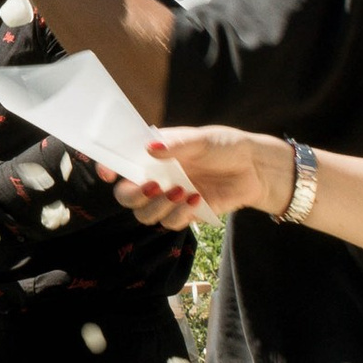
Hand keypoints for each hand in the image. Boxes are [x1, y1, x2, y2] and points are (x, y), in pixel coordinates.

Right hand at [103, 126, 288, 228]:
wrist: (254, 168)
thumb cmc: (224, 146)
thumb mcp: (200, 139)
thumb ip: (175, 145)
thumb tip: (149, 149)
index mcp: (152, 155)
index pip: (121, 162)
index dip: (108, 167)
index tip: (108, 173)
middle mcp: (155, 177)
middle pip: (125, 196)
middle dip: (133, 195)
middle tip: (152, 186)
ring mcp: (168, 197)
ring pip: (144, 215)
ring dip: (158, 207)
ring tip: (181, 191)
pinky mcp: (185, 213)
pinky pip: (170, 222)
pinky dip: (180, 214)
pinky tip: (197, 198)